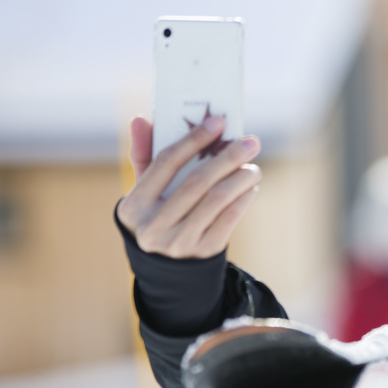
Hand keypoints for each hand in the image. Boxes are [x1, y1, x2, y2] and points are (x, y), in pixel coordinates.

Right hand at [117, 115, 261, 258]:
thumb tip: (140, 119)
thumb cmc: (158, 216)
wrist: (168, 267)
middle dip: (227, 158)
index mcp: (134, 206)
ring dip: (240, 179)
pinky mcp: (203, 252)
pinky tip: (250, 188)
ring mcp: (179, 242)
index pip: (166, 162)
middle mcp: (153, 226)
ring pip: (217, 201)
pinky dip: (244, 200)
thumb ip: (144, 156)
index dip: (193, 139)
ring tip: (253, 167)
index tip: (218, 122)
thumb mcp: (144, 193)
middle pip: (197, 182)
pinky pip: (229, 220)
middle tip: (250, 142)